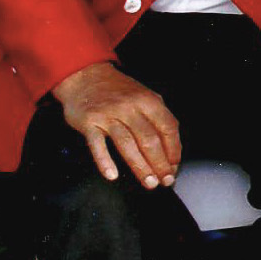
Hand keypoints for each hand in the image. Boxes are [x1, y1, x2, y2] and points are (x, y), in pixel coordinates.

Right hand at [52, 62, 180, 188]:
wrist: (85, 76)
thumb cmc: (118, 91)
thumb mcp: (144, 96)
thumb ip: (157, 117)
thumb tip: (170, 148)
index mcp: (149, 101)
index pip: (168, 127)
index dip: (174, 149)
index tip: (175, 167)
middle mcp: (130, 107)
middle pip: (149, 139)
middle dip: (159, 163)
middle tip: (165, 182)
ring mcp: (109, 115)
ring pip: (127, 144)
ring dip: (140, 166)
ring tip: (148, 183)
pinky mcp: (89, 122)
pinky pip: (97, 144)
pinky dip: (105, 160)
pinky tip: (112, 175)